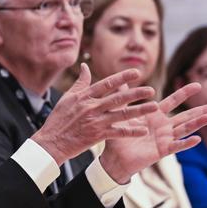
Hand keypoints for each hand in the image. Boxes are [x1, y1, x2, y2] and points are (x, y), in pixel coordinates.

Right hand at [31, 64, 158, 164]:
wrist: (52, 141)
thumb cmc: (59, 119)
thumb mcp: (67, 97)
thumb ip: (80, 82)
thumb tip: (85, 66)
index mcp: (84, 96)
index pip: (106, 84)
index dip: (122, 77)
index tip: (136, 72)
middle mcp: (91, 107)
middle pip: (118, 98)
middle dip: (136, 93)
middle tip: (151, 90)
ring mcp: (95, 121)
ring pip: (121, 114)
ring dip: (139, 110)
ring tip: (154, 107)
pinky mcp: (97, 135)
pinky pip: (118, 132)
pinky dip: (131, 131)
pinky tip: (143, 130)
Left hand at [100, 83, 206, 183]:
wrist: (115, 157)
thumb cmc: (120, 135)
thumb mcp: (122, 113)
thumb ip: (124, 97)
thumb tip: (120, 80)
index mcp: (156, 115)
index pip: (173, 101)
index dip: (185, 93)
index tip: (198, 85)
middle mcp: (164, 126)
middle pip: (186, 116)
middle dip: (202, 110)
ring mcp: (165, 139)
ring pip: (185, 129)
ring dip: (198, 123)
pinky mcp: (162, 151)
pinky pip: (176, 146)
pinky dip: (186, 143)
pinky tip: (198, 139)